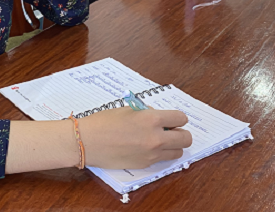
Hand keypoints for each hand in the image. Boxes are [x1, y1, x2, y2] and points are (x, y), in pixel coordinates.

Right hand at [78, 107, 192, 169]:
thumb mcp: (129, 110)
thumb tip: (160, 118)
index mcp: (152, 119)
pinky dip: (160, 153)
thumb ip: (148, 113)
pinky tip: (147, 147)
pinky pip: (162, 159)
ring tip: (160, 141)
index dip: (177, 118)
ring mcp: (151, 153)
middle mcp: (156, 137)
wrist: (88, 142)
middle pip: (186, 138)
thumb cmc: (104, 122)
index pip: (181, 118)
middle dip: (181, 133)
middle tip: (171, 131)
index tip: (172, 119)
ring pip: (178, 152)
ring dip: (173, 145)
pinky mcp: (145, 164)